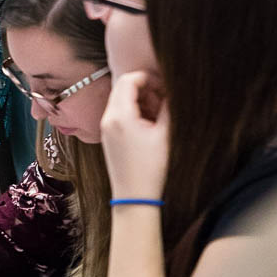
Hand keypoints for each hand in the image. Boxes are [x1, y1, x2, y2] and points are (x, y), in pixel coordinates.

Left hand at [100, 71, 169, 198]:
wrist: (134, 199)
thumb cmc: (152, 169)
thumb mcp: (166, 134)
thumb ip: (169, 107)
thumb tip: (172, 90)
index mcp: (119, 115)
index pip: (129, 80)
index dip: (148, 78)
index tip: (165, 87)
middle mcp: (107, 118)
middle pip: (123, 88)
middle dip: (145, 89)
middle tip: (164, 102)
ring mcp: (105, 128)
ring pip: (121, 100)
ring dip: (141, 101)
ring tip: (159, 115)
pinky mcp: (108, 136)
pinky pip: (119, 113)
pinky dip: (134, 112)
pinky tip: (150, 125)